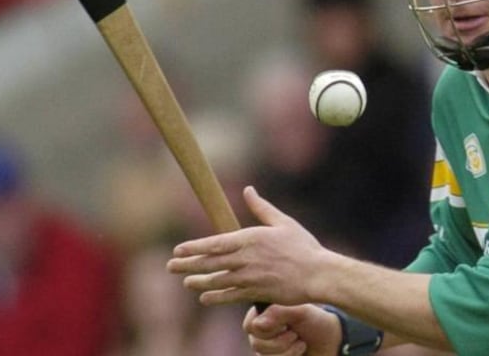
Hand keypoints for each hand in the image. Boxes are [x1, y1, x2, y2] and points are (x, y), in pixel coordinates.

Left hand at [167, 186, 330, 305]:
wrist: (318, 274)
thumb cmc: (303, 246)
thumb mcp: (283, 222)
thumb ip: (262, 208)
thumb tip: (248, 190)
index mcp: (251, 238)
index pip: (215, 244)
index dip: (194, 247)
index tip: (177, 249)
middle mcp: (246, 258)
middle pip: (210, 263)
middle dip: (188, 264)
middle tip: (170, 266)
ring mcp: (250, 278)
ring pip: (218, 280)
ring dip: (199, 281)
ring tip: (186, 281)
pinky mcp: (257, 293)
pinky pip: (231, 296)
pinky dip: (217, 297)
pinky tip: (205, 298)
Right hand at [244, 303, 341, 355]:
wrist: (332, 343)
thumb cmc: (316, 322)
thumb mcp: (300, 311)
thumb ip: (278, 313)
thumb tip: (256, 324)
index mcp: (265, 314)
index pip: (250, 325)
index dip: (268, 328)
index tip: (286, 324)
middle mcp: (262, 332)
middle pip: (256, 343)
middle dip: (281, 341)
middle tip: (295, 334)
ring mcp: (267, 350)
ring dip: (287, 352)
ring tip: (301, 344)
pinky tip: (299, 352)